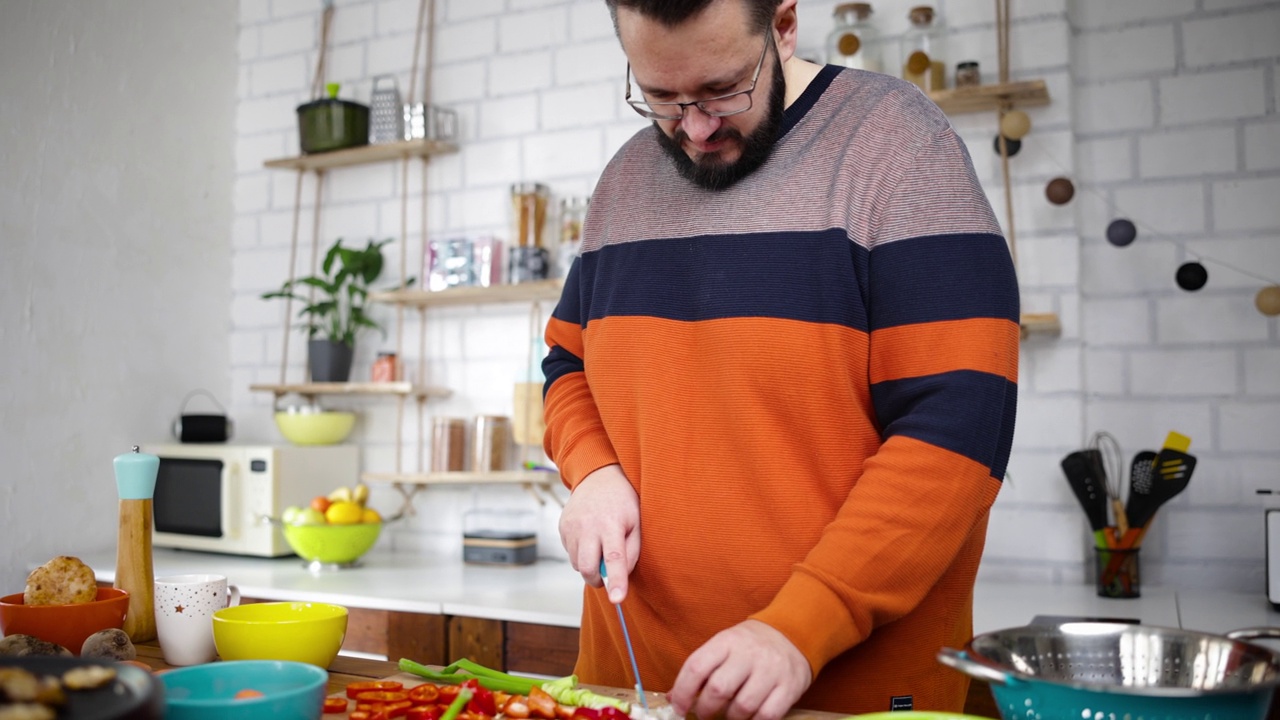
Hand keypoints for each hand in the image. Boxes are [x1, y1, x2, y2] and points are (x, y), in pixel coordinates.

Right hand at [558, 464, 639, 601]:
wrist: (598, 476)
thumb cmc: (623, 502)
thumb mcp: (637, 523)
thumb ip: (632, 551)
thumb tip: (620, 576)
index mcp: (611, 524)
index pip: (614, 558)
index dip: (616, 581)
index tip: (617, 599)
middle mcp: (588, 525)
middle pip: (586, 567)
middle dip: (596, 580)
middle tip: (605, 578)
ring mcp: (571, 526)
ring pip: (576, 563)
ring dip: (588, 565)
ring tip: (599, 546)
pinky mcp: (562, 527)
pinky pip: (569, 552)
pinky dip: (580, 553)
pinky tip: (589, 537)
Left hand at [668, 620, 811, 719]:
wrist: (794, 632)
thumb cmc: (750, 645)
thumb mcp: (723, 646)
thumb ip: (701, 669)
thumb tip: (673, 697)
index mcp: (726, 641)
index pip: (696, 667)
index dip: (682, 692)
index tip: (678, 707)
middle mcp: (748, 654)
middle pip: (718, 689)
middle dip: (705, 709)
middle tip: (704, 714)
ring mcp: (771, 670)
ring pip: (742, 706)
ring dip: (730, 718)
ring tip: (729, 715)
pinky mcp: (789, 687)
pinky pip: (767, 715)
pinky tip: (749, 718)